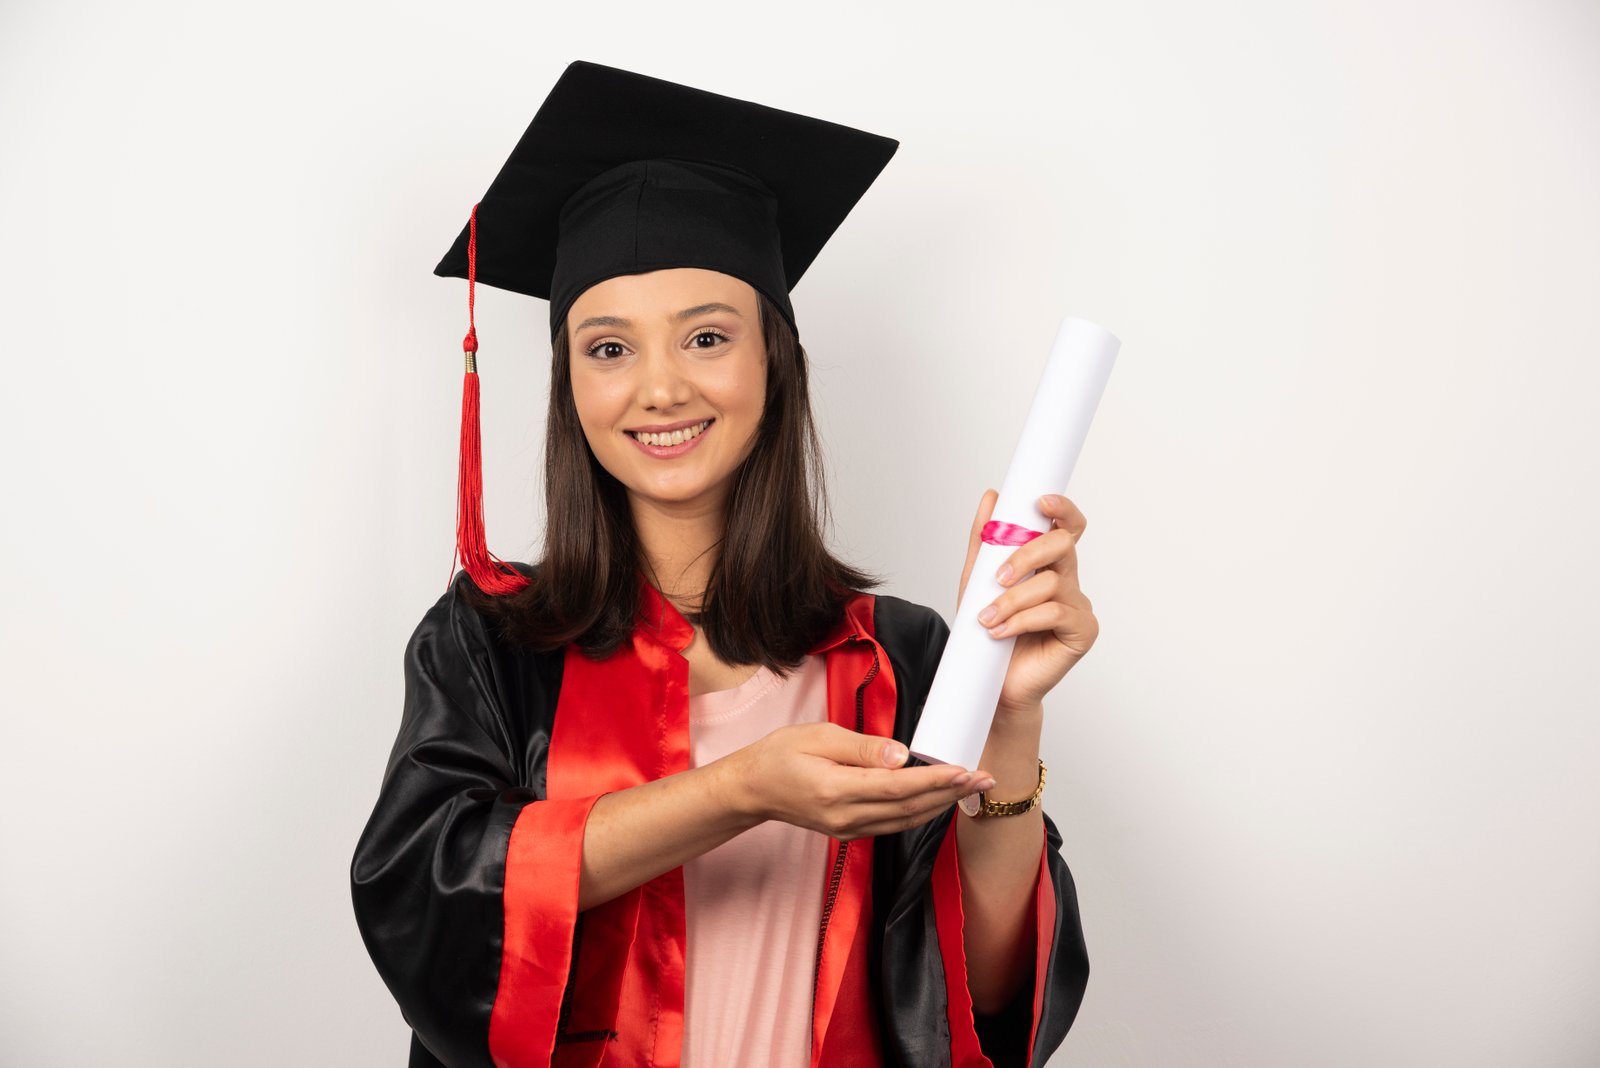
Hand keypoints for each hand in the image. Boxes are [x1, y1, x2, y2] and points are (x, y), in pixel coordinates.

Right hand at [724, 723, 995, 840]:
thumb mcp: (818, 736)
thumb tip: (901, 755)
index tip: (963, 769)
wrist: (753, 789)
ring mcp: (848, 829)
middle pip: (909, 808)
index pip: (897, 787)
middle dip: (950, 793)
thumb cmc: (780, 755)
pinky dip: (920, 811)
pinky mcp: (849, 832)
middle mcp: (845, 817)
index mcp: (836, 790)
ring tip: (971, 787)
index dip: (934, 780)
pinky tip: (939, 798)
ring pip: (906, 820)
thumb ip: (862, 748)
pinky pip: (893, 824)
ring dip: (941, 804)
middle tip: (984, 777)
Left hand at [957, 489, 1097, 715]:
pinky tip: (1001, 633)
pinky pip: (1056, 613)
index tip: (1041, 501)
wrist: (992, 685)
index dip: (1062, 509)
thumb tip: (991, 497)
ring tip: (987, 618)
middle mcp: (1067, 581)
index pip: (1065, 527)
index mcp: (1048, 564)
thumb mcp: (976, 582)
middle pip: (1062, 545)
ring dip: (1012, 599)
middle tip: (998, 576)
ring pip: (1052, 583)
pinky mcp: (1083, 632)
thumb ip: (984, 541)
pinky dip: (1023, 620)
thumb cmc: (989, 634)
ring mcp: (1078, 606)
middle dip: (1027, 554)